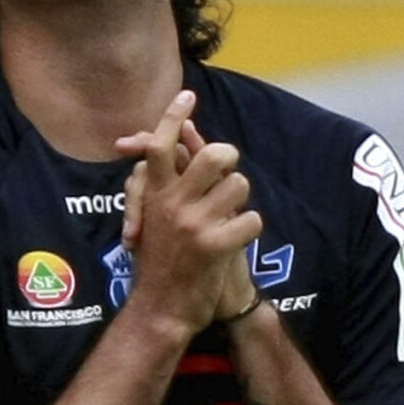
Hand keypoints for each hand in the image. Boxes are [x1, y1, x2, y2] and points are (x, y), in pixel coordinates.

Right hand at [115, 95, 261, 325]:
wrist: (161, 309)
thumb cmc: (159, 260)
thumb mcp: (153, 216)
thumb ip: (166, 180)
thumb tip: (175, 138)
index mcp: (154, 194)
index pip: (161, 144)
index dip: (174, 116)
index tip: (186, 95)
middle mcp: (172, 204)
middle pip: (214, 155)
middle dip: (229, 159)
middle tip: (227, 172)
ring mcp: (193, 224)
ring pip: (239, 185)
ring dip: (240, 200)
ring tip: (228, 217)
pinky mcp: (214, 246)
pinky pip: (251, 218)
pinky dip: (249, 228)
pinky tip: (236, 240)